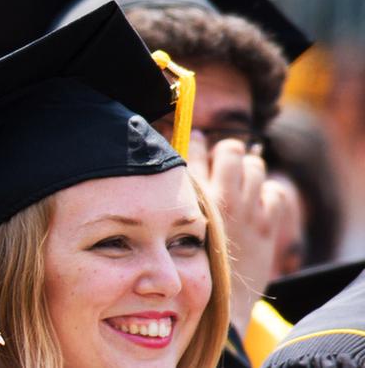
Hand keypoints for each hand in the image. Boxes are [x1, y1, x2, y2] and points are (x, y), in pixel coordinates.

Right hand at [187, 136, 285, 330]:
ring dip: (248, 171)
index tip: (197, 143)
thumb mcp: (170, 227)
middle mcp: (222, 201)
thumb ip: (175, 199)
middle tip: (223, 163)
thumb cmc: (185, 266)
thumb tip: (174, 170)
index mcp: (193, 198)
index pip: (196, 148)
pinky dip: (268, 195)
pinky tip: (257, 204)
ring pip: (256, 167)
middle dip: (227, 153)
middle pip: (232, 150)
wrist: (217, 303)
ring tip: (240, 183)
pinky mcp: (268, 226)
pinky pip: (276, 193)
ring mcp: (249, 212)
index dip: (196, 142)